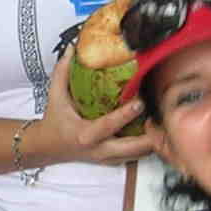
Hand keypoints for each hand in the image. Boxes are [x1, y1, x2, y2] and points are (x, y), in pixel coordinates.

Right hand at [25, 47, 153, 169]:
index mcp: (84, 134)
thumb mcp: (55, 95)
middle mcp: (98, 149)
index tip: (140, 102)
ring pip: (137, 155)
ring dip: (151, 141)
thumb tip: (73, 48)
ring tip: (163, 123)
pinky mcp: (111, 161)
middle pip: (132, 149)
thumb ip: (63, 71)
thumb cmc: (54, 121)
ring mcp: (106, 158)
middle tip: (163, 117)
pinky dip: (145, 146)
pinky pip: (134, 157)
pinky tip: (153, 131)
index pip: (108, 125)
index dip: (126, 115)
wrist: (48, 147)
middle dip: (151, 136)